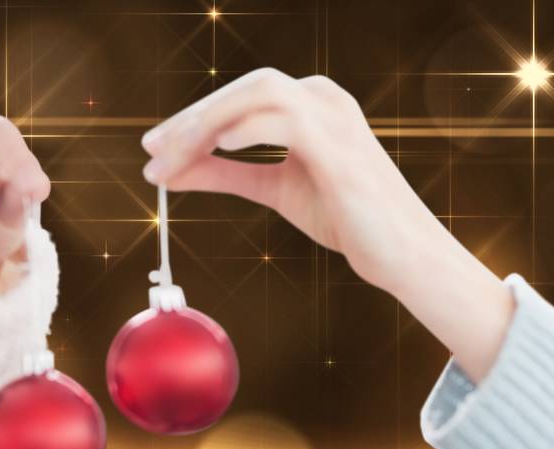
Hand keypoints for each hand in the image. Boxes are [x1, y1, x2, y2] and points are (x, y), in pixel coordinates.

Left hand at [139, 68, 441, 292]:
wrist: (402, 254)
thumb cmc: (349, 219)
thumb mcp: (276, 190)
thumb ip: (227, 174)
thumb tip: (172, 171)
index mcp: (312, 105)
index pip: (242, 97)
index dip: (193, 118)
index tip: (155, 149)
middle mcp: (324, 100)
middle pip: (244, 89)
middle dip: (192, 118)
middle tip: (151, 151)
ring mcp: (334, 119)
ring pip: (258, 96)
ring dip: (207, 123)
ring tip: (172, 157)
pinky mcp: (339, 148)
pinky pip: (284, 122)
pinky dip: (246, 129)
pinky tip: (216, 146)